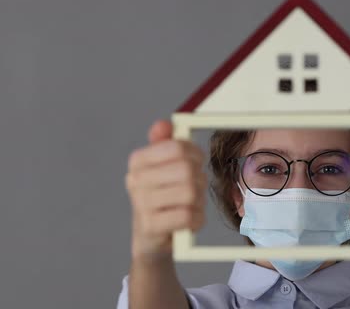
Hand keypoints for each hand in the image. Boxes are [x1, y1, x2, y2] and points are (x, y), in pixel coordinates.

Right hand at [125, 120, 206, 262]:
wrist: (151, 240)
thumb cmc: (164, 198)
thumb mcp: (164, 168)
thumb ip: (166, 143)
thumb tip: (163, 124)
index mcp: (138, 160)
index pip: (178, 147)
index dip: (196, 154)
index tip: (197, 163)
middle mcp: (135, 180)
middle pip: (186, 170)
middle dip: (199, 180)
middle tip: (196, 189)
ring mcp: (140, 204)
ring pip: (190, 192)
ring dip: (199, 201)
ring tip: (192, 206)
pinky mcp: (151, 226)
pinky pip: (188, 215)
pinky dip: (197, 220)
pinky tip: (190, 221)